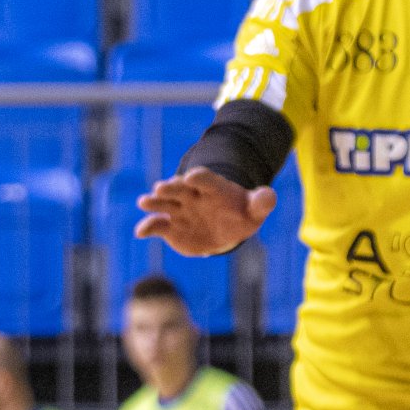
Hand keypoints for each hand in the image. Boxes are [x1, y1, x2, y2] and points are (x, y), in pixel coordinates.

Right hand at [134, 168, 275, 256]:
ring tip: (145, 202)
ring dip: (154, 202)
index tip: (191, 177)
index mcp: (213, 187)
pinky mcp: (170, 226)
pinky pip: (157, 225)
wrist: (224, 230)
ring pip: (164, 203)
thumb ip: (262, 201)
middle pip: (180, 187)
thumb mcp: (255, 209)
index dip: (199, 178)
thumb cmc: (241, 214)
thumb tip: (269, 196)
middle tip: (160, 187)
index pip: (205, 179)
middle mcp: (192, 194)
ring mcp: (179, 209)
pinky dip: (148, 227)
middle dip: (171, 187)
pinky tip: (140, 232)